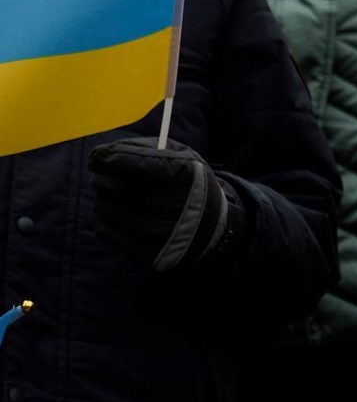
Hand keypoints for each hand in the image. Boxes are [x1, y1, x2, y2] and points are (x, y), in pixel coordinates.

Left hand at [88, 140, 242, 272]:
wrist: (212, 227)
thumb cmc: (188, 183)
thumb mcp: (180, 156)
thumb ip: (141, 149)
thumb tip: (99, 157)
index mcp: (181, 174)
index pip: (128, 162)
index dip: (106, 159)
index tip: (97, 158)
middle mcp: (170, 204)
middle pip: (111, 186)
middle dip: (102, 179)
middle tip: (107, 178)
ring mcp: (158, 232)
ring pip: (104, 208)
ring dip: (104, 200)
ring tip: (120, 199)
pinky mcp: (147, 252)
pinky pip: (104, 230)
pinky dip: (106, 220)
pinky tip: (121, 216)